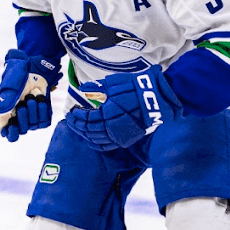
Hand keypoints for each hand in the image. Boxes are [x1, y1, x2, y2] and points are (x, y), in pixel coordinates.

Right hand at [0, 49, 61, 141]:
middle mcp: (19, 117)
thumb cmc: (19, 73)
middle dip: (23, 118)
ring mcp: (32, 116)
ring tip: (32, 96)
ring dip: (34, 111)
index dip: (9, 133)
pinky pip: (44, 121)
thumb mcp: (11, 82)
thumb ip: (6, 96)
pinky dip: (43, 111)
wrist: (35, 67)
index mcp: (6, 112)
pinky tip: (41, 100)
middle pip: (21, 131)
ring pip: (33, 126)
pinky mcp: (43, 114)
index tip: (12, 125)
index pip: (6, 132)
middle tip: (24, 103)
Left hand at [64, 66, 181, 150]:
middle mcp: (111, 126)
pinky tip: (90, 141)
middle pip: (89, 129)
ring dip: (85, 134)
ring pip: (96, 139)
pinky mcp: (126, 139)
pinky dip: (96, 144)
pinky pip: (107, 146)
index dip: (76, 116)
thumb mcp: (115, 83)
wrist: (158, 99)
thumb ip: (97, 87)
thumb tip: (82, 88)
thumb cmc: (136, 88)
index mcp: (107, 112)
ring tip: (78, 129)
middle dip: (77, 125)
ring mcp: (119, 135)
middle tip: (71, 120)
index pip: (86, 118)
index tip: (71, 112)